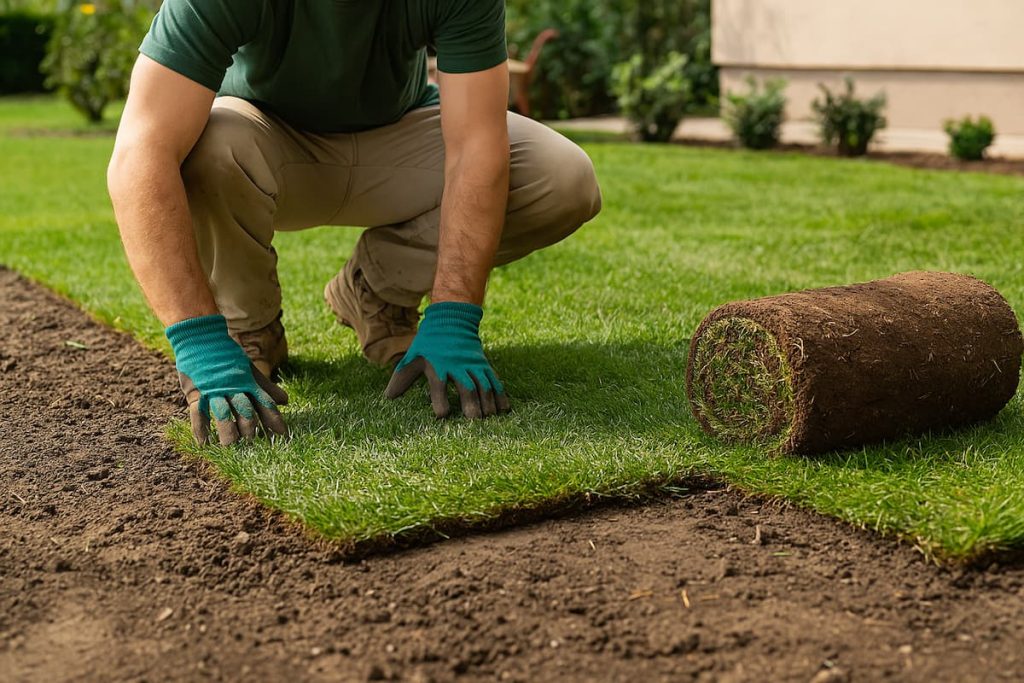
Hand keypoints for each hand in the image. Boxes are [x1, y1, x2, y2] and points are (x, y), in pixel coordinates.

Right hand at [166, 315, 288, 444]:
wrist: (202, 337)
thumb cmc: (227, 356)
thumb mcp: (249, 369)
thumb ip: (266, 387)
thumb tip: (286, 401)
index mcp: (248, 382)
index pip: (265, 402)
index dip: (274, 419)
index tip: (282, 435)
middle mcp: (233, 387)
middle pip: (245, 409)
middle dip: (250, 426)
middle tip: (253, 441)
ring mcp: (214, 390)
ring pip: (223, 413)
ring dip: (228, 430)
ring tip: (231, 444)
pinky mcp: (196, 392)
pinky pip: (198, 412)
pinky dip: (201, 429)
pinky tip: (204, 443)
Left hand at [385, 302, 509, 417]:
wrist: (451, 320)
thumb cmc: (428, 344)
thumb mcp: (412, 358)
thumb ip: (402, 378)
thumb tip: (388, 398)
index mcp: (437, 365)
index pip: (438, 384)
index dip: (440, 399)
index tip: (441, 415)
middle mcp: (457, 365)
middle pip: (466, 385)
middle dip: (471, 403)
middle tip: (474, 420)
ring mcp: (473, 365)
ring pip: (484, 384)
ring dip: (488, 402)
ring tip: (489, 418)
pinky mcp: (484, 365)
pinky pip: (495, 380)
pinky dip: (501, 395)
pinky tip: (504, 409)